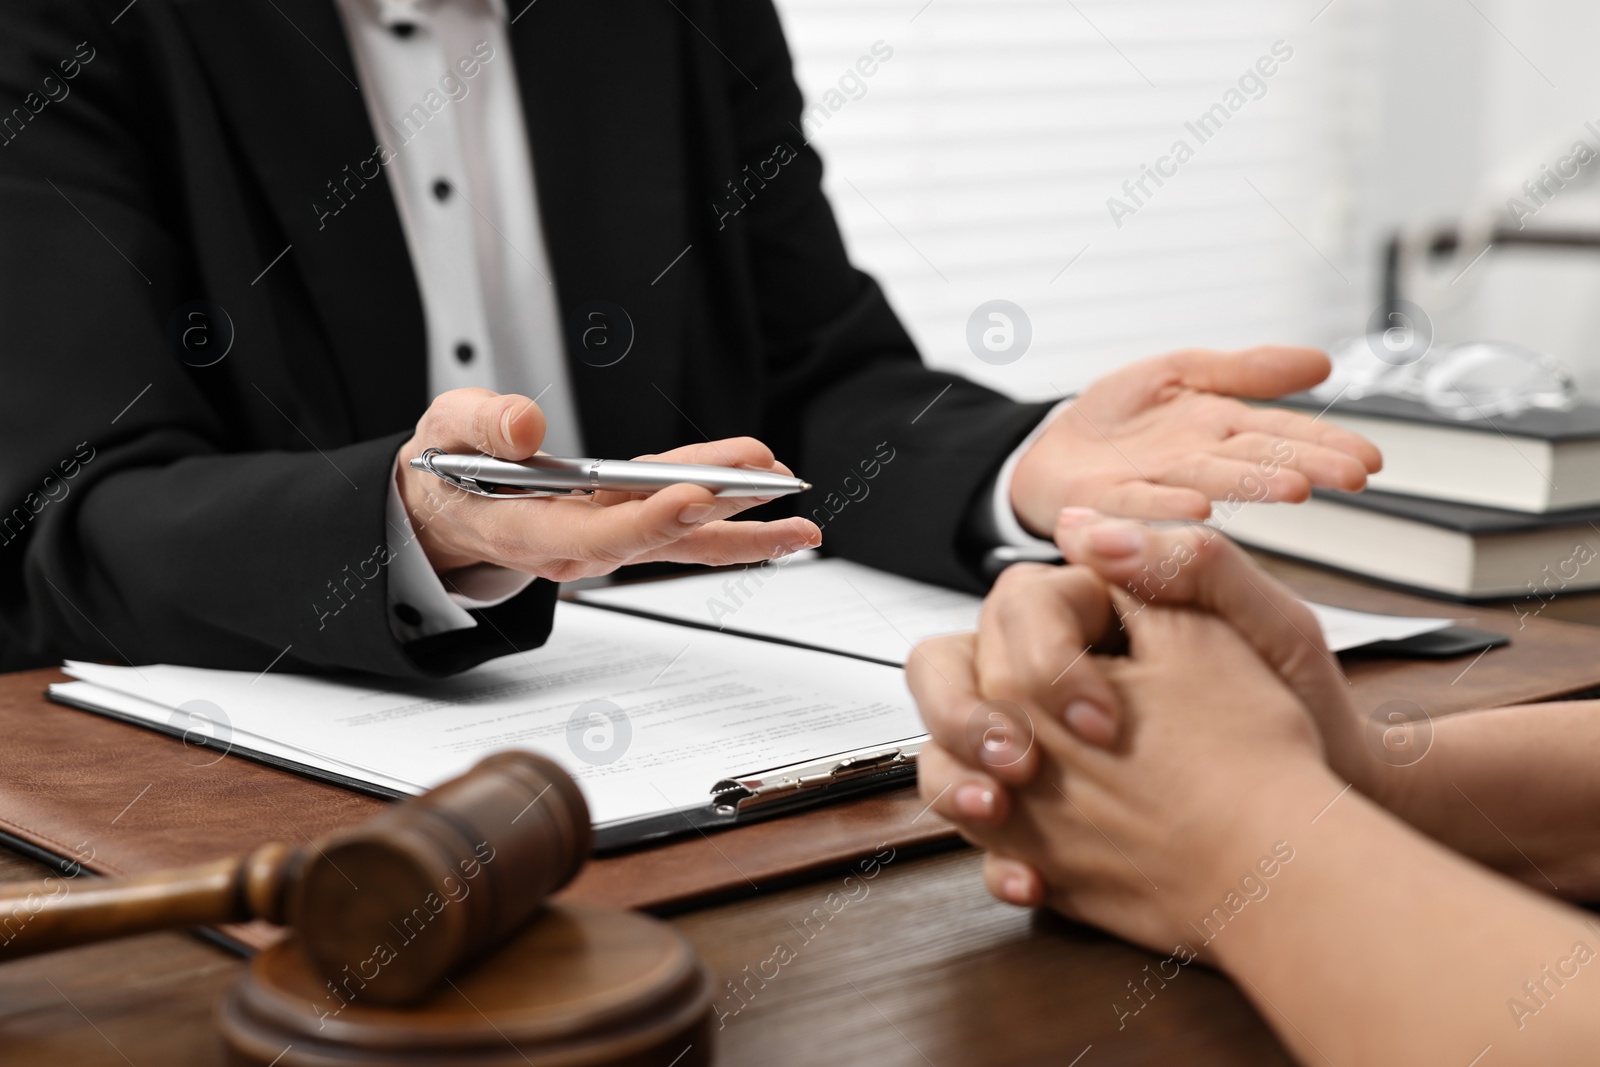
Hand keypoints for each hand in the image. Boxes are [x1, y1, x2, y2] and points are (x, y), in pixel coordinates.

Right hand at [395, 388, 820, 581]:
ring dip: (743, 529)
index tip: (696, 495)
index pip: (600, 532)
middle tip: (780, 498)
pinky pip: (678, 522)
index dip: (650, 518)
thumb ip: (484, 426)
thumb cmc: (445, 469)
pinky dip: (723, 514)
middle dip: (722, 519)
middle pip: (659, 537)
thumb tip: (529, 429)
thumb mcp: (446, 429)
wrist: (442, 506)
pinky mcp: (620, 522)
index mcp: (529, 530)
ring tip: (802, 522)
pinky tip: (767, 507)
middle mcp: (576, 546)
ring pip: (679, 538)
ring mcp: (603, 538)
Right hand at [916, 510, 1383, 906]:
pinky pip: (987, 835)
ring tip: (996, 812)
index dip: (1042, 656)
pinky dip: (997, 860)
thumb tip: (1085, 528)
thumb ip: (1187, 562)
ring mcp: (1037, 755)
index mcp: (1097, 622)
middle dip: (963, 716)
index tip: (1102, 719)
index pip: (1016, 607)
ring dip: (955, 780)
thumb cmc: (1300, 715)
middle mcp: (1051, 685)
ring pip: (946, 752)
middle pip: (949, 673)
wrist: (1317, 821)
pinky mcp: (1043, 822)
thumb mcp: (1262, 627)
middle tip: (1020, 765)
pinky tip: (1029, 879)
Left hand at [1009, 346, 1381, 534]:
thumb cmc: (1118, 420)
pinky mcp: (1106, 499)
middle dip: (1306, 465)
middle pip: (1256, 459)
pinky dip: (1165, 505)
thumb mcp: (1183, 373)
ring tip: (1293, 488)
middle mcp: (1193, 460)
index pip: (1282, 432)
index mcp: (1217, 429)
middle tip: (1352, 477)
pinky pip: (1137, 501)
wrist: (1048, 448)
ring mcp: (1153, 482)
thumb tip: (1323, 362)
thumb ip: (1247, 370)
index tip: (1371, 458)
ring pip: (1209, 480)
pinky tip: (1196, 506)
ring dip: (1251, 485)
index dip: (1327, 443)